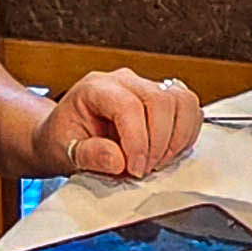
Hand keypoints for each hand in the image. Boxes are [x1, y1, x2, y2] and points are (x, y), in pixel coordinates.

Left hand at [29, 68, 201, 178]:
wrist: (63, 135)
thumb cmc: (62, 140)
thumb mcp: (62, 153)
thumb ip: (88, 156)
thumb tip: (118, 160)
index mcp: (95, 88)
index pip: (128, 106)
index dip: (137, 141)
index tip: (134, 169)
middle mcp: (124, 81)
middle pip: (160, 100)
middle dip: (159, 142)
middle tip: (145, 169)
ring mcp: (146, 87)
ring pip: (181, 101)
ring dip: (177, 137)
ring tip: (158, 161)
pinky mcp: (163, 99)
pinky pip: (189, 109)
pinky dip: (186, 134)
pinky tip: (168, 152)